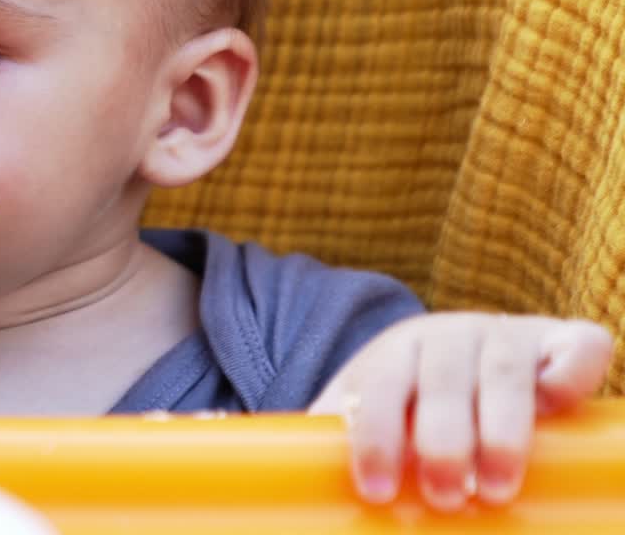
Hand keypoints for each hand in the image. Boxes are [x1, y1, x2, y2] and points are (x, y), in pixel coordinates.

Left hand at [311, 312, 612, 510]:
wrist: (447, 348)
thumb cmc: (404, 401)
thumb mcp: (363, 412)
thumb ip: (320, 439)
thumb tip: (257, 461)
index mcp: (394, 352)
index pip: (379, 387)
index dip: (375, 434)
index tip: (375, 488)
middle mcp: (448, 337)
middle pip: (442, 379)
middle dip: (441, 437)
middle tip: (445, 493)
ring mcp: (503, 337)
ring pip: (503, 370)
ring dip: (501, 427)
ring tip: (495, 485)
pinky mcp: (555, 341)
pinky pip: (574, 345)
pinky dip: (571, 368)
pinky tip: (559, 403)